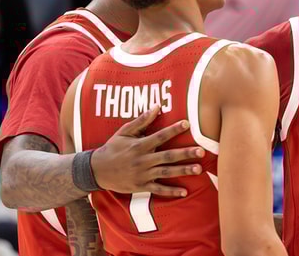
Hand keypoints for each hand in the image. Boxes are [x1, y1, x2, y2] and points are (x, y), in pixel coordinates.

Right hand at [90, 106, 205, 197]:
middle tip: (201, 151)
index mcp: (139, 145)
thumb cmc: (112, 148)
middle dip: (185, 153)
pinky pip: (158, 189)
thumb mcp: (124, 132)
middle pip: (167, 156)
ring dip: (183, 171)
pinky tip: (185, 191)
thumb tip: (156, 106)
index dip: (173, 130)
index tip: (187, 124)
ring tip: (198, 168)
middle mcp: (142, 160)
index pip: (160, 136)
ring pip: (166, 172)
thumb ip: (141, 120)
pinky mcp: (141, 186)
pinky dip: (171, 191)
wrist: (96, 171)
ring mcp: (142, 174)